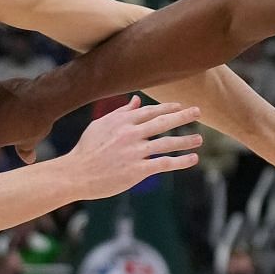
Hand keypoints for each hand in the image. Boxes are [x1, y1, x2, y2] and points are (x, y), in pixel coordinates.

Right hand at [57, 98, 202, 197]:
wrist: (75, 173)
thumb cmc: (86, 149)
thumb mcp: (100, 125)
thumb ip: (121, 112)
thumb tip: (136, 100)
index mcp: (122, 121)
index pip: (150, 111)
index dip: (167, 108)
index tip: (180, 106)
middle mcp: (131, 133)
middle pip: (163, 122)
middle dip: (183, 116)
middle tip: (198, 111)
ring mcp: (135, 152)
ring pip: (167, 143)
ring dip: (186, 140)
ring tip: (199, 139)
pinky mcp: (138, 170)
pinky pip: (165, 163)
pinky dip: (181, 161)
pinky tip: (193, 159)